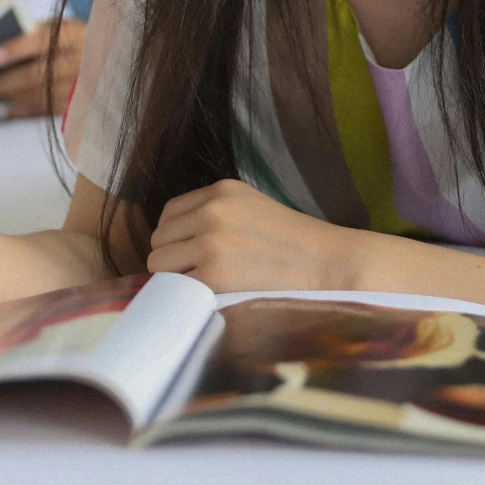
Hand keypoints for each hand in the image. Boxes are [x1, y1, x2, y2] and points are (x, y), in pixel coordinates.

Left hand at [0, 18, 84, 116]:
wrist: (107, 59)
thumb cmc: (72, 42)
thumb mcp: (62, 30)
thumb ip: (36, 35)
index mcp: (76, 33)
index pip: (44, 38)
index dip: (17, 48)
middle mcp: (83, 59)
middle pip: (40, 73)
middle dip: (4, 82)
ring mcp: (84, 85)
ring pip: (42, 95)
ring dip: (10, 98)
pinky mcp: (81, 104)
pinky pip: (48, 110)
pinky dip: (24, 111)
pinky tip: (5, 110)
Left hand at [146, 179, 359, 292]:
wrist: (325, 261)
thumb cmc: (293, 239)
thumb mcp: (251, 206)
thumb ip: (215, 212)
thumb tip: (176, 237)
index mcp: (221, 190)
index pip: (169, 212)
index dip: (174, 235)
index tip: (186, 251)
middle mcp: (211, 211)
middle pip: (159, 238)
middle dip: (172, 256)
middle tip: (195, 272)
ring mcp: (210, 242)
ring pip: (159, 262)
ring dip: (174, 276)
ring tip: (202, 283)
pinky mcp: (214, 274)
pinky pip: (176, 286)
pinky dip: (186, 293)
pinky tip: (208, 294)